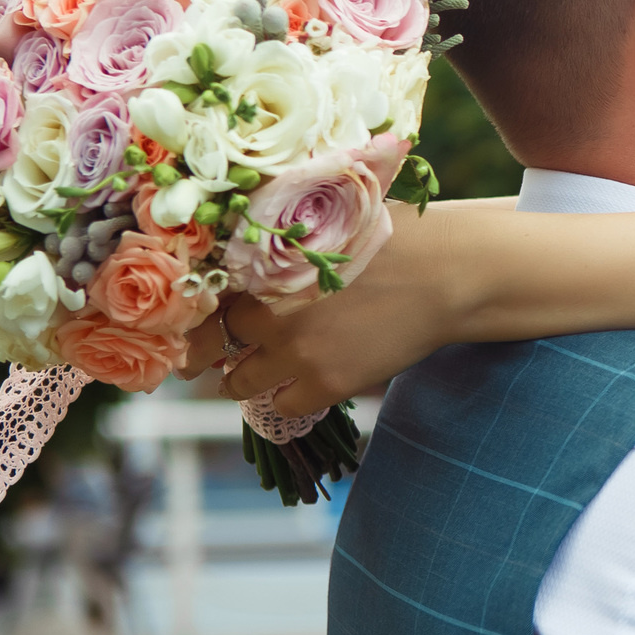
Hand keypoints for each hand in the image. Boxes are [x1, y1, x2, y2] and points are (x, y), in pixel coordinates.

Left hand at [206, 203, 472, 414]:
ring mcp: (295, 351)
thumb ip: (281, 247)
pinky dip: (286, 399)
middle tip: (200, 363)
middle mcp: (267, 312)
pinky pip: (283, 406)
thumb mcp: (324, 228)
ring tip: (248, 378)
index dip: (193, 318)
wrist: (444, 272)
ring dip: (240, 382)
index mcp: (260, 269)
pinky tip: (297, 387)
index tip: (190, 330)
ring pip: (239, 383)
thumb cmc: (393, 238)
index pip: (201, 302)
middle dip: (204, 356)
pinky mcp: (327, 382)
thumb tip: (245, 256)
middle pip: (209, 347)